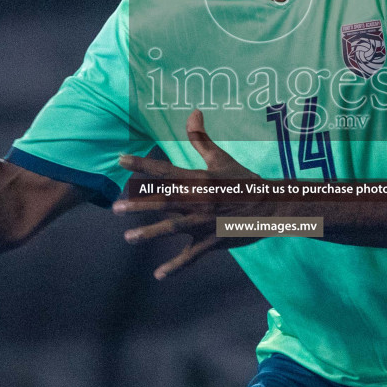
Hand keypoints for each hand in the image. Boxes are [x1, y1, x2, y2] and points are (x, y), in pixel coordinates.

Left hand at [111, 110, 261, 279]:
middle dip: (138, 204)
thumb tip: (192, 111)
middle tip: (115, 208)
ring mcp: (204, 222)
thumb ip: (201, 138)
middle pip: (163, 201)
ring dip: (149, 234)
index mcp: (198, 180)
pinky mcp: (211, 241)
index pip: (165, 170)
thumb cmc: (243, 180)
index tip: (120, 160)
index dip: (141, 164)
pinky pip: (190, 256)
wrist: (270, 206)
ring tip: (128, 239)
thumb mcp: (221, 158)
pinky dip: (175, 267)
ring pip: (172, 229)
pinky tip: (159, 276)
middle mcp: (198, 200)